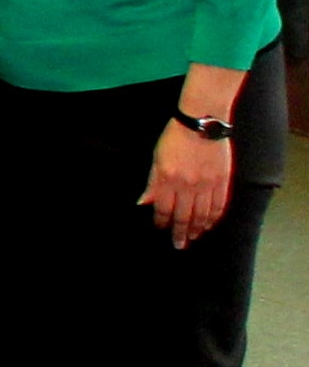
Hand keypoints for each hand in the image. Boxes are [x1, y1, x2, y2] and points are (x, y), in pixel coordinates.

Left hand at [145, 120, 240, 244]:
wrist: (203, 121)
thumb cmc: (175, 137)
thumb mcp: (157, 158)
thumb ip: (152, 183)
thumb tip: (143, 203)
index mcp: (168, 179)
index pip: (163, 208)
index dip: (162, 221)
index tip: (161, 229)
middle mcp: (187, 185)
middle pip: (183, 216)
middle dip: (180, 232)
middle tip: (179, 245)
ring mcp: (207, 184)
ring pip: (202, 214)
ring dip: (197, 228)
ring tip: (194, 237)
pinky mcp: (223, 181)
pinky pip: (219, 205)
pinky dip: (214, 218)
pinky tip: (210, 224)